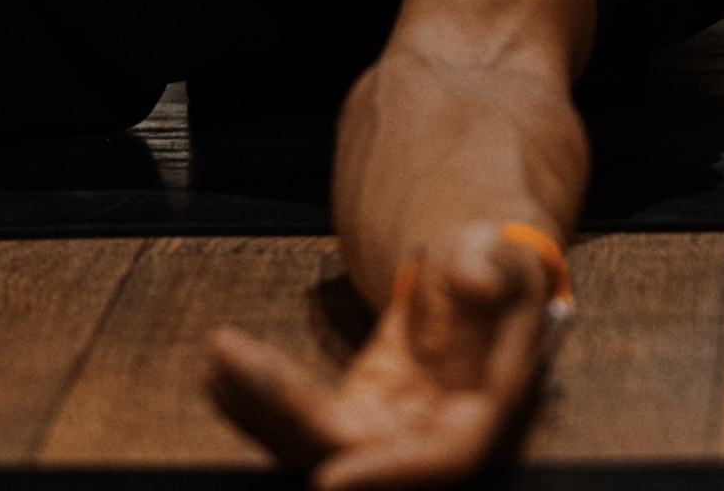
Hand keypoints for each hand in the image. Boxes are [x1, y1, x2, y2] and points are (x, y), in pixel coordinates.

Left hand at [207, 223, 558, 487]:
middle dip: (287, 413)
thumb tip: (478, 281)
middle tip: (231, 361)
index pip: (444, 461)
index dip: (389, 474)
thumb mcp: (503, 255)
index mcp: (483, 411)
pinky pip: (298, 420)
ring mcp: (387, 433)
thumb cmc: (498, 270)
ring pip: (313, 440)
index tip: (329, 477)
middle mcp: (430, 437)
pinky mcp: (354, 418)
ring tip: (220, 354)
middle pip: (352, 450)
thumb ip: (494, 268)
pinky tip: (221, 366)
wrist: (476, 282)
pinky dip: (256, 398)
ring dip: (259, 404)